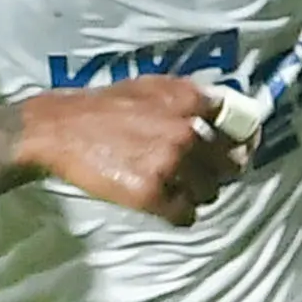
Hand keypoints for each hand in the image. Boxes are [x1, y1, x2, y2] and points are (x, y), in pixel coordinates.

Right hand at [13, 78, 249, 225]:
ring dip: (197, 195)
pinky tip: (166, 207)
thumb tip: (221, 111)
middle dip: (218, 173)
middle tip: (201, 176)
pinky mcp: (151, 194)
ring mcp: (170, 164)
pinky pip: (185, 215)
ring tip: (177, 190)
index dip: (242, 142)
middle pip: (229, 165)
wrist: (59, 131)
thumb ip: (187, 97)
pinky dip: (179, 214)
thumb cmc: (103, 107)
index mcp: (189, 101)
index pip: (240, 126)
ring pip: (210, 193)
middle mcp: (186, 132)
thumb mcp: (150, 86)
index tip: (239, 152)